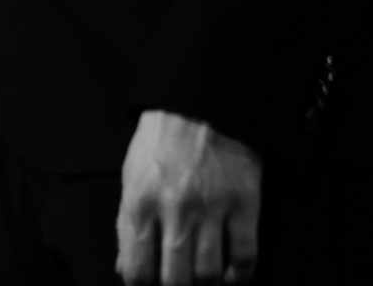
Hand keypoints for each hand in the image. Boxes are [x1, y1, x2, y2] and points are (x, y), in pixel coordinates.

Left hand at [116, 109, 262, 283]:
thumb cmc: (160, 142)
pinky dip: (239, 275)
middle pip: (176, 279)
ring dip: (205, 283)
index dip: (142, 283)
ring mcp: (213, 210)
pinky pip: (246, 257)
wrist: (201, 105)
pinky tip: (231, 274)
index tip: (149, 280)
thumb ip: (127, 224)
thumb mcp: (131, 177)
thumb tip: (126, 267)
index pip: (137, 269)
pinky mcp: (245, 205)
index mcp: (140, 202)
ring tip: (202, 277)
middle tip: (177, 280)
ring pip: (210, 274)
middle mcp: (175, 211)